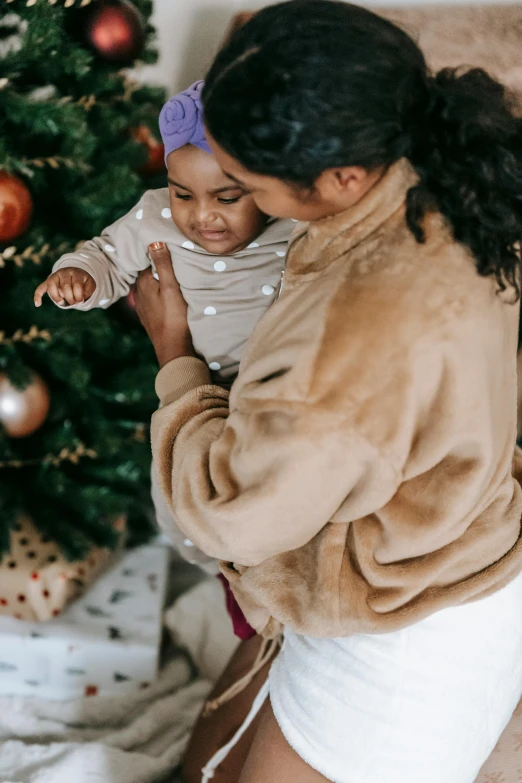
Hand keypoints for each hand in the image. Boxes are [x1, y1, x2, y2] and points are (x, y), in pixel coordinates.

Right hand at [34, 267, 95, 306]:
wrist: (74, 273)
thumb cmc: (83, 281)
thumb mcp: (90, 284)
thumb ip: (88, 290)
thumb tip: (81, 298)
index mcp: (75, 272)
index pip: (76, 285)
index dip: (79, 296)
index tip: (81, 302)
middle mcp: (64, 272)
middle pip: (65, 286)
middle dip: (70, 298)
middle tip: (74, 303)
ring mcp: (54, 276)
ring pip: (51, 285)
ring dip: (57, 297)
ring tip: (62, 303)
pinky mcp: (48, 282)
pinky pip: (41, 287)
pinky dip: (38, 295)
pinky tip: (38, 304)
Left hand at [134, 242, 194, 367]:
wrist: (173, 348)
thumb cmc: (174, 317)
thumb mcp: (171, 287)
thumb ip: (162, 264)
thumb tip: (154, 240)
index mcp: (142, 282)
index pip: (147, 259)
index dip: (158, 252)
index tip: (169, 245)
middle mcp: (138, 292)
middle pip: (148, 272)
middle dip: (157, 265)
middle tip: (173, 257)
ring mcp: (143, 305)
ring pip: (150, 285)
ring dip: (158, 280)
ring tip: (172, 273)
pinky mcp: (149, 316)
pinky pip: (152, 297)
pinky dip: (158, 292)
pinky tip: (168, 293)